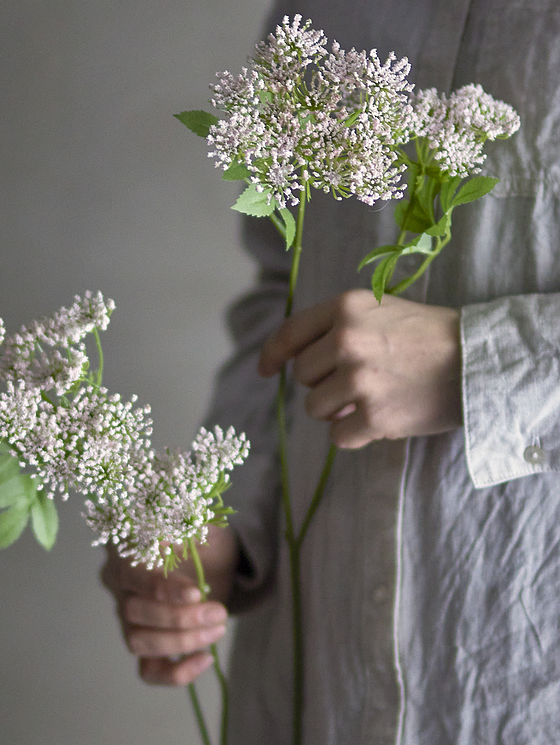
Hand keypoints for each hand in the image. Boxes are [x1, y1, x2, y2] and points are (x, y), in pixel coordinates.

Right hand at [100, 525, 236, 686]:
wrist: (214, 561)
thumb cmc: (202, 540)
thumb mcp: (202, 526)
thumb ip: (190, 527)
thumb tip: (179, 535)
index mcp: (126, 552)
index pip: (132, 574)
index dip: (161, 588)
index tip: (195, 593)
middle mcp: (119, 586)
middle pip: (133, 611)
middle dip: (179, 618)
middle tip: (218, 612)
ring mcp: (129, 618)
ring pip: (137, 641)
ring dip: (181, 642)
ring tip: (217, 628)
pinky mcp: (146, 645)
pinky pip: (148, 671)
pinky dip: (176, 673)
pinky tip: (206, 658)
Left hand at [258, 289, 461, 448]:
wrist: (479, 362)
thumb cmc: (429, 335)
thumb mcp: (380, 309)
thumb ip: (337, 327)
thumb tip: (293, 363)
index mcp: (345, 308)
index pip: (290, 333)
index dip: (272, 354)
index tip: (265, 370)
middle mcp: (346, 340)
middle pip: (303, 376)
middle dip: (322, 383)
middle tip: (356, 381)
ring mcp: (359, 380)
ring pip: (315, 408)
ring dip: (335, 410)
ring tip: (370, 399)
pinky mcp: (374, 416)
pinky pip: (338, 436)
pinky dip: (354, 434)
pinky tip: (378, 420)